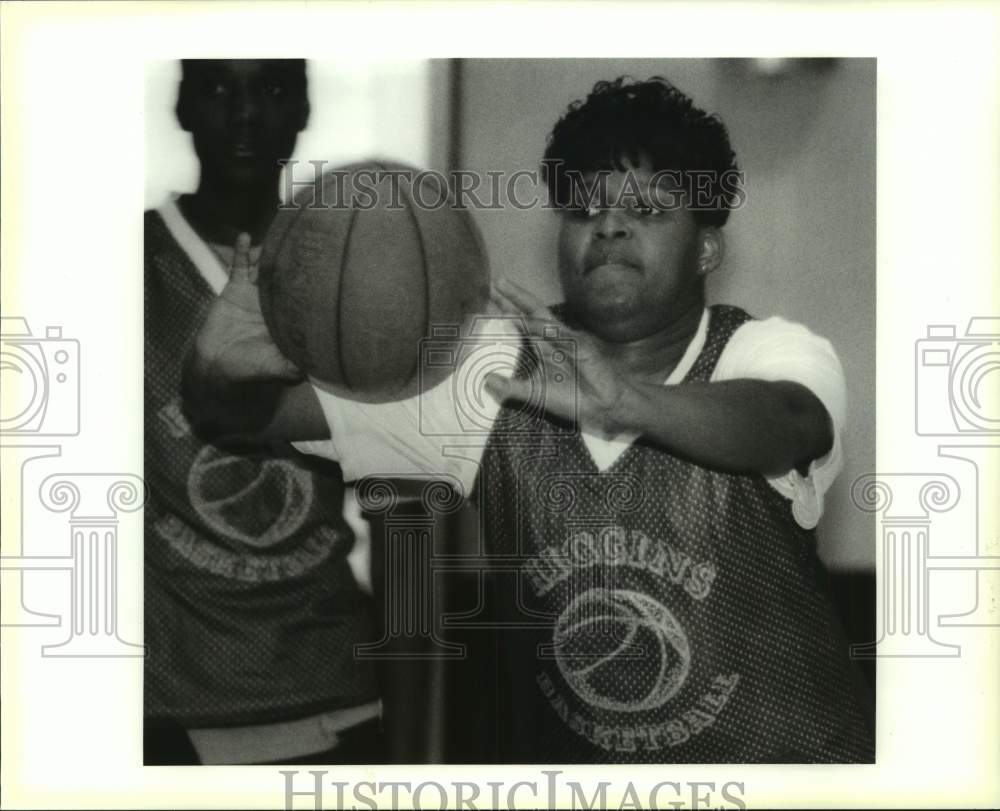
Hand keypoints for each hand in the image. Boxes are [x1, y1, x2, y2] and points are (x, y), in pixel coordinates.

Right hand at [192, 233, 301, 382]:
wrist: (215, 367)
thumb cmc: (250, 370)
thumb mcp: (276, 369)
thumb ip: (293, 366)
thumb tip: (315, 369)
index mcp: (290, 318)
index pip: (306, 296)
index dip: (314, 283)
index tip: (326, 267)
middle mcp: (277, 302)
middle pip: (290, 275)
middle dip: (298, 261)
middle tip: (308, 239)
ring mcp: (257, 293)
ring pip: (267, 267)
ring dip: (272, 252)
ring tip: (280, 235)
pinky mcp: (236, 288)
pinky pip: (239, 266)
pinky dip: (241, 251)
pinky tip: (244, 237)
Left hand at [484, 278, 628, 432]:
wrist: (602, 407)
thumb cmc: (572, 399)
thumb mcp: (534, 395)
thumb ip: (510, 388)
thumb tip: (485, 380)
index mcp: (543, 348)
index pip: (522, 324)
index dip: (507, 310)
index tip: (490, 298)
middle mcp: (554, 340)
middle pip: (531, 312)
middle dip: (514, 297)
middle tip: (497, 281)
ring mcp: (568, 340)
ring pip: (543, 318)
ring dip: (524, 304)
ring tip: (505, 290)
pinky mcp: (582, 347)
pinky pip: (561, 335)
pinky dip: (545, 329)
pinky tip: (530, 322)